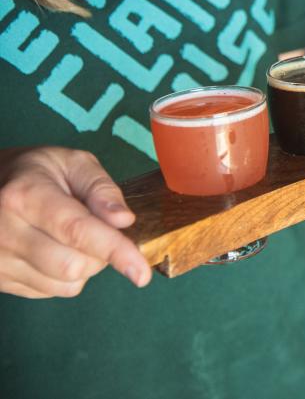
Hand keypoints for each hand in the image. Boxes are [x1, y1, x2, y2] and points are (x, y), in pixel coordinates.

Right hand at [0, 147, 151, 298]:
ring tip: (72, 238)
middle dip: (101, 255)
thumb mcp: (72, 163)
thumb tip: (123, 220)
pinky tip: (54, 250)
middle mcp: (5, 231)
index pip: (77, 230)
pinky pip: (48, 291)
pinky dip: (64, 277)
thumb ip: (102, 189)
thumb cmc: (37, 172)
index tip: (141, 273)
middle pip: (72, 265)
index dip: (114, 250)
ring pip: (63, 284)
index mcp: (25, 195)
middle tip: (98, 230)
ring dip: (85, 267)